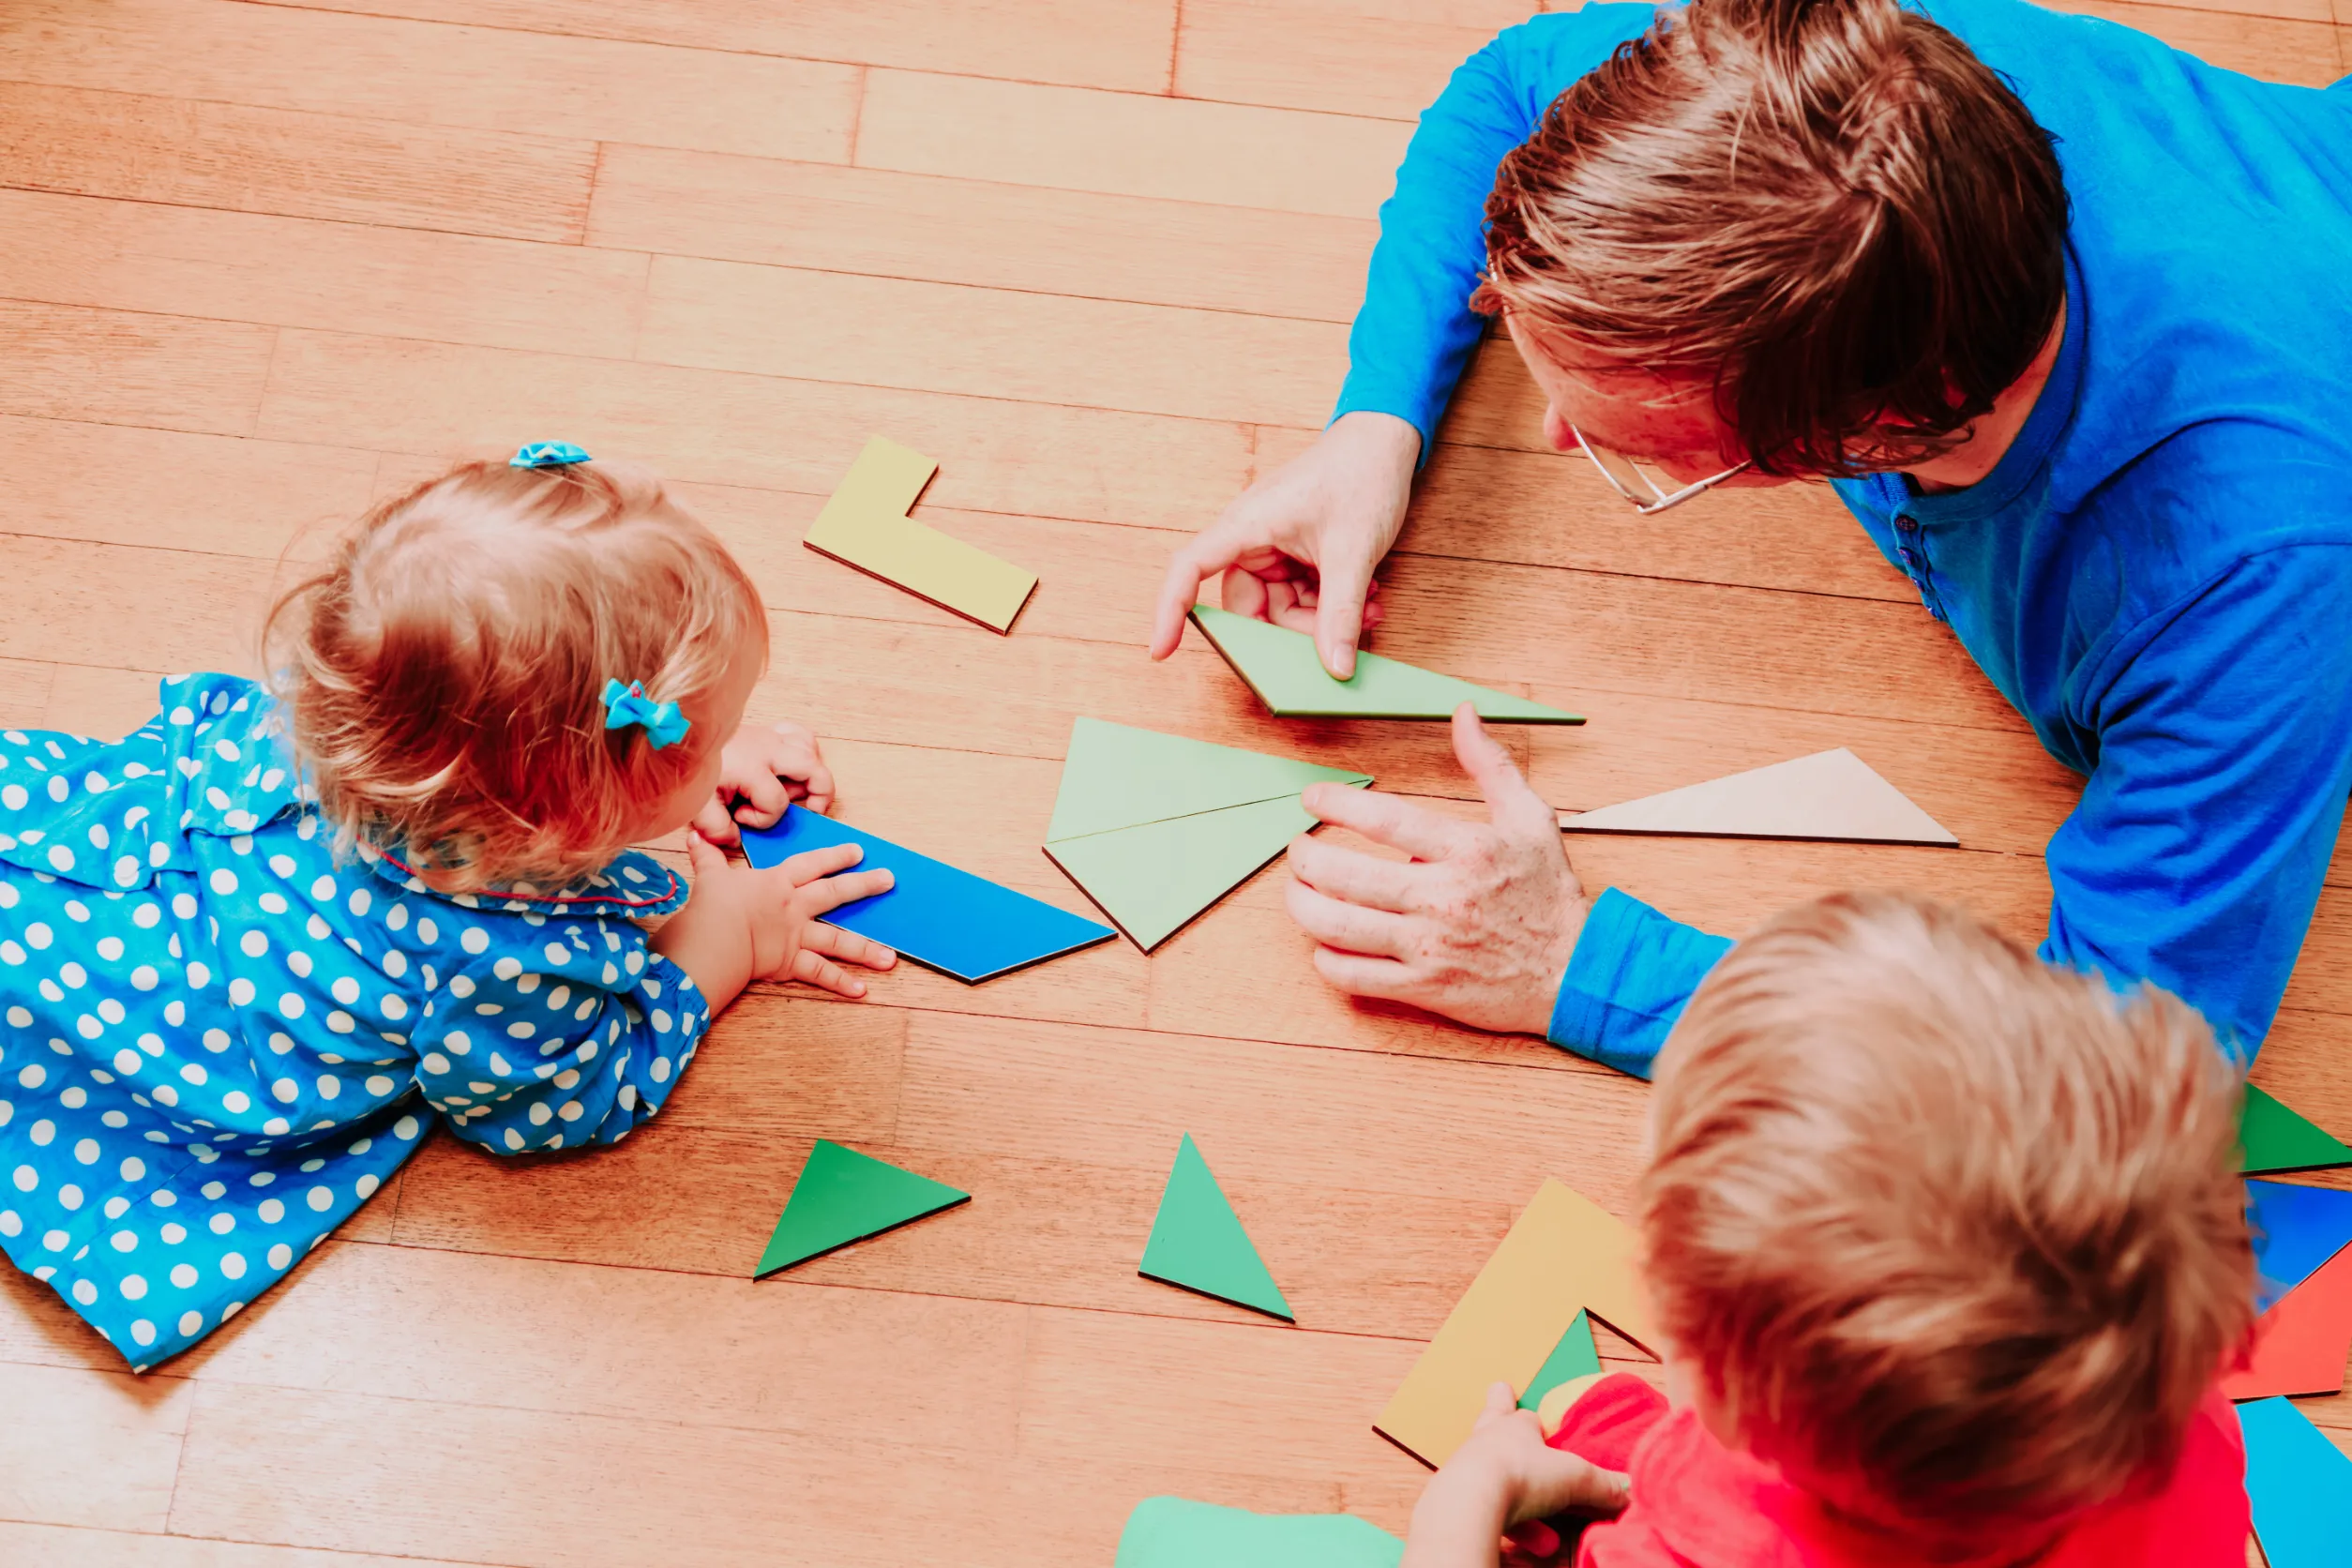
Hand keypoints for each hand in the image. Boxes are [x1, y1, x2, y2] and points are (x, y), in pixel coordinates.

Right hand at [652, 832, 896, 1011]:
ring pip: (839, 940)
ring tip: (890, 958)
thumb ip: (707, 856)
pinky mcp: (791, 963)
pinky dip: (841, 983)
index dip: (835, 856)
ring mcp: (796, 936)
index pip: (811, 864)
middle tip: (890, 880)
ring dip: (867, 949)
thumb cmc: (711, 906)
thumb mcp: (710, 876)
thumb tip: (695, 834)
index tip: (859, 851)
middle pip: (836, 893)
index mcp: (777, 883)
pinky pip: (821, 974)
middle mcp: (794, 907)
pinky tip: (862, 990)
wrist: (715, 937)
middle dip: (865, 885)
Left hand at [692, 720, 835, 845]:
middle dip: (818, 794)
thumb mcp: (698, 806)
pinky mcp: (768, 732)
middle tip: (810, 810)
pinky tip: (792, 767)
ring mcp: (770, 737)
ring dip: (812, 773)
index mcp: (751, 767)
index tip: (740, 816)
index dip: (763, 819)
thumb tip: (734, 838)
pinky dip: (805, 751)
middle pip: (814, 769)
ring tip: (798, 790)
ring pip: (811, 750)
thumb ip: (716, 829)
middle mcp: (768, 749)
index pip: (777, 802)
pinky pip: (800, 735)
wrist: (682, 741)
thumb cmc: (691, 770)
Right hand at [1150, 410, 1419, 678]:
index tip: (1162, 651)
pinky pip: (1301, 596)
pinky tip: (1367, 598)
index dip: (1171, 610)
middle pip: (1248, 606)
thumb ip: (1342, 613)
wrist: (1386, 441)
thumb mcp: (1353, 552)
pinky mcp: (1296, 554)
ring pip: (1280, 608)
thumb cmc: (1362, 474)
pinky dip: (1330, 604)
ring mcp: (1275, 547)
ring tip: (1369, 608)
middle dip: (1292, 629)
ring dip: (1323, 618)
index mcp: (1247, 525)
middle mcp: (1252, 538)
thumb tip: (1336, 668)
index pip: (1190, 569)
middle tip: (1336, 638)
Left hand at [1285, 707, 1586, 1034]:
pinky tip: (1326, 942)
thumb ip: (1490, 765)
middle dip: (1305, 858)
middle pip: (1345, 875)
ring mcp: (1429, 947)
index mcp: (1466, 851)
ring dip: (1301, 905)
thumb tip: (1464, 714)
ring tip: (1297, 891)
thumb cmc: (1549, 894)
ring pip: (1337, 926)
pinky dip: (1326, 958)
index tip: (1312, 797)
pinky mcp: (1424, 988)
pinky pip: (1353, 976)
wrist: (1578, 972)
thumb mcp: (1531, 818)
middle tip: (1299, 849)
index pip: (1384, 819)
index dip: (1336, 803)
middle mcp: (1442, 899)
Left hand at [1403, 1384, 1629, 1567]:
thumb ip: (1603, 1484)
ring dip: (1511, 1490)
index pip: (1522, 1414)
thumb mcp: (1575, 1477)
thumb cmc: (1522, 1473)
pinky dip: (1506, 1523)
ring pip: (1488, 1473)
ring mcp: (1467, 1469)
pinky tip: (1525, 1543)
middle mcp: (1486, 1442)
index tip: (1536, 1421)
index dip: (1532, 1419)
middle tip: (1503, 1420)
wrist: (1470, 1501)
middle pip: (1491, 1426)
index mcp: (1513, 1426)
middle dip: (1500, 1425)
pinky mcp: (1457, 1498)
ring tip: (1536, 1516)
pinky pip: (1484, 1509)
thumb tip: (1631, 1489)